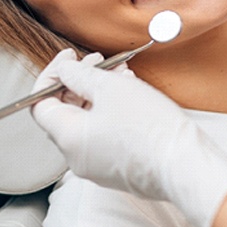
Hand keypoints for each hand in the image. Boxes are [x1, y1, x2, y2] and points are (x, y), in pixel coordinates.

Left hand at [31, 49, 226, 226]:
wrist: (186, 165)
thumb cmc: (149, 127)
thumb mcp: (110, 88)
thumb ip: (79, 75)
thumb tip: (63, 69)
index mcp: (68, 137)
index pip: (40, 104)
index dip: (52, 75)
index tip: (68, 58)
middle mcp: (76, 156)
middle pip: (65, 111)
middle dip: (79, 80)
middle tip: (97, 61)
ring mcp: (97, 165)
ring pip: (88, 120)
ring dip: (98, 92)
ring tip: (121, 73)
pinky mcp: (117, 168)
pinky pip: (104, 134)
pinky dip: (110, 110)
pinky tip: (130, 92)